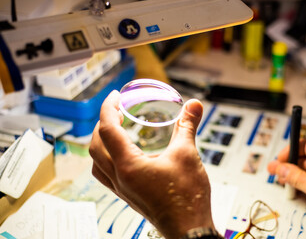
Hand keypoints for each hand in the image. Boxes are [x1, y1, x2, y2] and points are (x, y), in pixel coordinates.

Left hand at [89, 91, 213, 238]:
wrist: (188, 229)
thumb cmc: (187, 198)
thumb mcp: (187, 156)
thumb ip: (188, 127)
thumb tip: (194, 105)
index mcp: (129, 166)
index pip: (108, 129)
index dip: (108, 108)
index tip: (114, 96)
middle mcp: (119, 178)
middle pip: (96, 145)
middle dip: (102, 123)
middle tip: (115, 110)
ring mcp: (121, 189)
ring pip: (96, 161)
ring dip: (100, 142)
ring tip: (113, 130)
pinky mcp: (127, 195)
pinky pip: (104, 174)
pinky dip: (105, 158)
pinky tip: (120, 155)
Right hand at [267, 138, 305, 233]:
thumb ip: (294, 176)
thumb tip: (280, 168)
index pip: (304, 145)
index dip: (290, 150)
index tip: (280, 159)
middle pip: (302, 158)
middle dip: (287, 164)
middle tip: (275, 169)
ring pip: (303, 170)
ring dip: (291, 175)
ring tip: (281, 180)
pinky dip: (297, 183)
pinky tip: (291, 188)